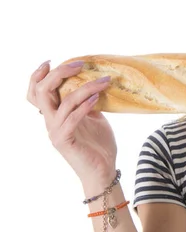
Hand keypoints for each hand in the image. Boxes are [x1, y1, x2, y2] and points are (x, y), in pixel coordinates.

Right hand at [27, 60, 117, 185]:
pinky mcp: (65, 141)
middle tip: (80, 64)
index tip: (51, 61)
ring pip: (61, 102)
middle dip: (58, 73)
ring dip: (84, 87)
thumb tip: (96, 80)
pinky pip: (71, 119)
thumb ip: (88, 100)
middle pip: (41, 92)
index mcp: (54, 114)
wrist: (104, 169)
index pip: (35, 92)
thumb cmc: (99, 143)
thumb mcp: (94, 116)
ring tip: (103, 81)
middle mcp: (50, 121)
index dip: (38, 76)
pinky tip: (97, 97)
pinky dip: (84, 105)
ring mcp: (56, 131)